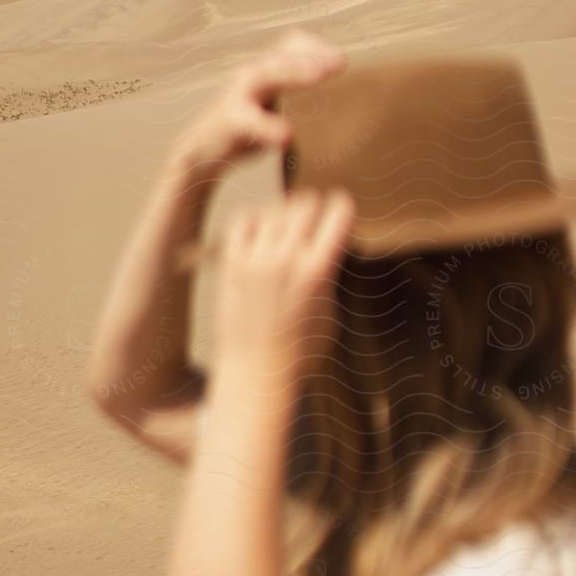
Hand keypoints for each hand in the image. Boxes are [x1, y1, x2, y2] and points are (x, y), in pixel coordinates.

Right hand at [175, 28, 345, 177]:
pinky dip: (268, 126)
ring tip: (318, 75)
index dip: (316, 47)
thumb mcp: (273, 105)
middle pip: (282, 54)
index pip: (290, 44)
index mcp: (265, 70)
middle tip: (340, 63)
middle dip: (311, 55)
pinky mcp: (228, 121)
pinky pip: (249, 119)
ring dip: (293, 71)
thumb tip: (341, 96)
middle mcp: (251, 75)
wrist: (201, 151)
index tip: (341, 61)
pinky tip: (286, 136)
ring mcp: (237, 95)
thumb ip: (297, 96)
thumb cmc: (245, 127)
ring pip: (265, 74)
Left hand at [211, 188, 356, 390]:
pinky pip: (243, 220)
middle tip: (314, 223)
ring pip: (275, 208)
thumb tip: (330, 242)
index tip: (340, 217)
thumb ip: (330, 274)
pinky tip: (262, 236)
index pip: (339, 211)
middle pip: (306, 202)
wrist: (255, 374)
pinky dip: (256, 221)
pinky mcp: (231, 264)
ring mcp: (255, 260)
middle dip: (315, 208)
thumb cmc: (301, 353)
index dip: (343, 209)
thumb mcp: (330, 312)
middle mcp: (287, 259)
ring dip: (286, 214)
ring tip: (288, 231)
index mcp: (318, 272)